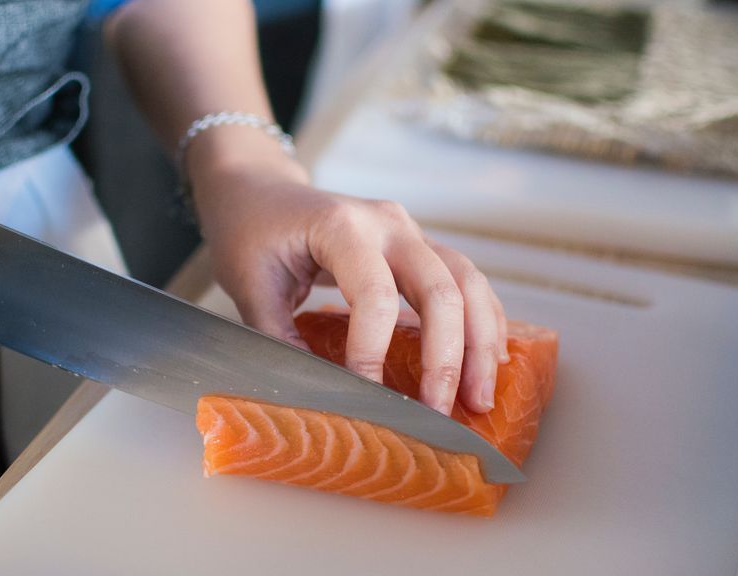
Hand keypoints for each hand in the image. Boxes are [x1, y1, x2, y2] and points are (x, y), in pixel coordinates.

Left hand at [190, 140, 507, 414]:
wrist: (260, 190)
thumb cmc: (249, 234)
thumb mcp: (249, 286)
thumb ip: (278, 338)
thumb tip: (315, 396)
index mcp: (340, 227)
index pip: (373, 295)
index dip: (373, 351)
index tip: (368, 398)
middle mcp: (387, 223)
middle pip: (440, 288)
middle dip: (447, 356)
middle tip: (443, 412)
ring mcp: (409, 231)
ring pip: (467, 281)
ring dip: (480, 342)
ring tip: (480, 397)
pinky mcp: (419, 245)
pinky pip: (466, 280)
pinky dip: (482, 320)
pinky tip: (488, 361)